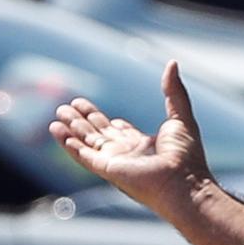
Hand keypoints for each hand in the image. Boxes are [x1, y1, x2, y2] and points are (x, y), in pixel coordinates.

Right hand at [48, 60, 212, 216]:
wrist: (183, 182)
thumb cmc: (185, 154)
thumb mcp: (180, 116)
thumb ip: (173, 90)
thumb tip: (172, 63)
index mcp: (145, 145)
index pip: (120, 132)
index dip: (107, 122)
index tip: (94, 112)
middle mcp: (127, 154)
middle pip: (99, 134)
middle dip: (83, 120)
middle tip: (67, 106)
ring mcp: (115, 162)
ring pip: (87, 142)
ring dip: (71, 129)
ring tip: (58, 115)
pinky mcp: (106, 169)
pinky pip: (82, 155)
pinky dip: (69, 144)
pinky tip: (57, 131)